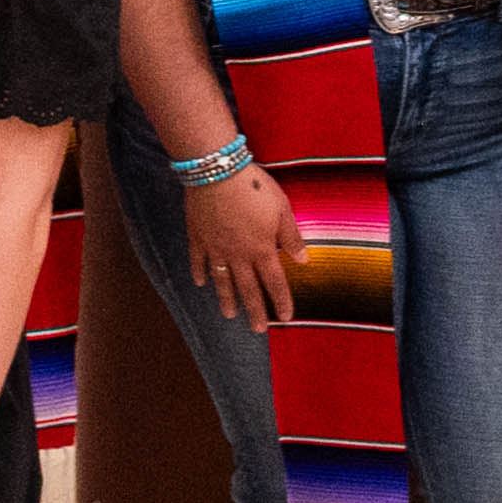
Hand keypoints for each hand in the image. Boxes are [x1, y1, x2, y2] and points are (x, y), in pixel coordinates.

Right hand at [175, 168, 294, 328]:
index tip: (286, 318)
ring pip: (221, 280)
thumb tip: (304, 260)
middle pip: (247, 289)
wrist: (217, 172)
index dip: (281, 301)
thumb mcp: (282, 209)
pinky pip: (198, 259)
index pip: (274, 282)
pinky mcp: (197, 236)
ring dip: (226, 299)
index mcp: (262, 248)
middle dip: (254, 310)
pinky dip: (199, 272)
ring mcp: (215, 247)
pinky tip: (200, 283)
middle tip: (257, 330)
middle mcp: (238, 254)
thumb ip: (291, 237)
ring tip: (229, 315)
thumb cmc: (254, 187)